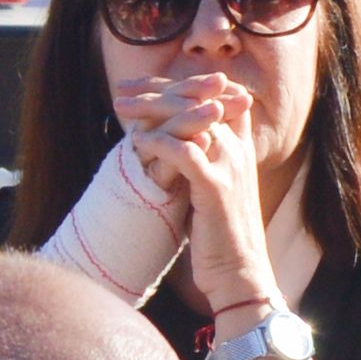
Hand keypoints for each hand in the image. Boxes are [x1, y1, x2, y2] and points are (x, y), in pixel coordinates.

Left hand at [126, 68, 272, 301]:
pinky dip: (159, 143)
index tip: (139, 87)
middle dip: (156, 89)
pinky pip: (185, 153)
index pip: (210, 95)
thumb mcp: (211, 187)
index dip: (175, 85)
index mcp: (239, 146)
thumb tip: (168, 140)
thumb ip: (197, 159)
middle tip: (122, 89)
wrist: (239, 274)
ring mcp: (230, 167)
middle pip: (198, 99)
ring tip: (121, 107)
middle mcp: (238, 150)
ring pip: (190, 119)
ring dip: (152, 109)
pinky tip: (138, 142)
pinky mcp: (216, 188)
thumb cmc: (219, 234)